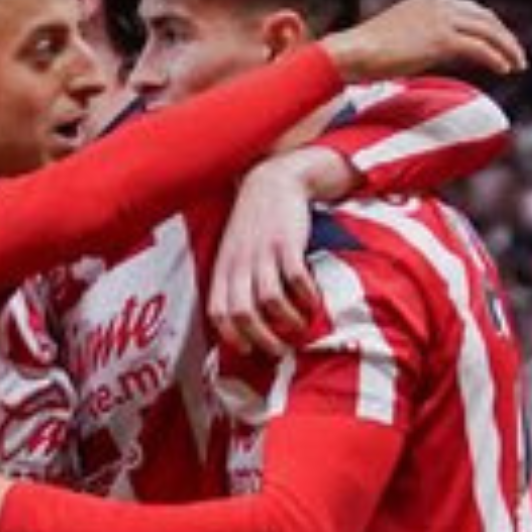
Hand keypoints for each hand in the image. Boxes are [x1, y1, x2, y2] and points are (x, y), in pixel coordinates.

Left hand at [211, 152, 336, 354]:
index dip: (231, 337)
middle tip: (281, 350)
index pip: (218, 313)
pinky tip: (314, 302)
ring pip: (269, 300)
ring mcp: (262, 253)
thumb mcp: (234, 252)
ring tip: (300, 327)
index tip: (248, 350)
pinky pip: (295, 278)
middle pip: (244, 314)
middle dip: (263, 339)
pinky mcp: (286, 242)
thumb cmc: (253, 224)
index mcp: (223, 269)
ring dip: (288, 321)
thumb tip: (244, 322)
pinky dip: (306, 296)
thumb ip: (234, 282)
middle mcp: (239, 263)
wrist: (272, 181)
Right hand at [321, 0, 526, 82]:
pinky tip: (505, 69)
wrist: (353, 52)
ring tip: (518, 64)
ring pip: (487, 31)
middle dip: (504, 36)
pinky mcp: (441, 39)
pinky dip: (495, 58)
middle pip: (484, 17)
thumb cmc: (368, 51)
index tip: (500, 43)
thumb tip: (437, 53)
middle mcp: (439, 2)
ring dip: (507, 48)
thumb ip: (425, 37)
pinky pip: (478, 48)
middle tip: (517, 55)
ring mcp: (440, 19)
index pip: (471, 9)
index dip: (489, 27)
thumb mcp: (403, 35)